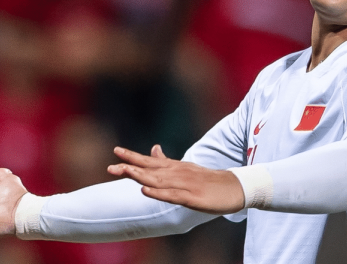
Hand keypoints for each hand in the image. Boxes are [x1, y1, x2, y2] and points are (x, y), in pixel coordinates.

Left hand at [108, 145, 244, 214]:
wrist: (235, 186)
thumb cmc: (208, 179)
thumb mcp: (186, 168)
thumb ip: (167, 161)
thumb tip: (153, 149)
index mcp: (175, 167)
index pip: (150, 161)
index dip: (133, 156)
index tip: (116, 151)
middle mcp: (177, 173)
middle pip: (150, 170)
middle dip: (130, 167)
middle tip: (111, 167)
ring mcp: (185, 185)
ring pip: (158, 181)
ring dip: (141, 177)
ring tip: (125, 172)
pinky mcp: (192, 197)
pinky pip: (172, 196)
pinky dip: (158, 193)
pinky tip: (145, 192)